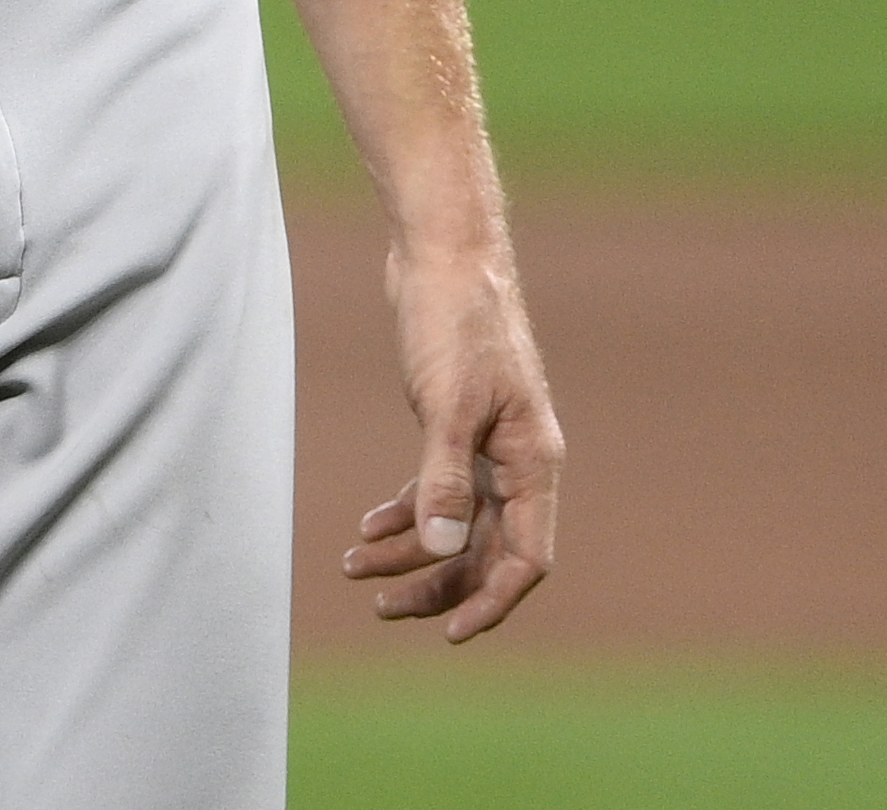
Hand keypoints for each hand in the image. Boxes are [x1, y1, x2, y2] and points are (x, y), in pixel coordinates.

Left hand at [339, 238, 559, 639]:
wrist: (443, 253)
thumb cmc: (456, 321)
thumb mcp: (447, 404)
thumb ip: (443, 478)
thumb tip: (439, 549)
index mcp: (532, 462)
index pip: (526, 556)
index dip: (491, 600)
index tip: (449, 633)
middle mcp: (517, 461)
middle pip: (487, 550)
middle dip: (437, 584)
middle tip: (380, 605)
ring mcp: (487, 444)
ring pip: (457, 523)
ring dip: (410, 551)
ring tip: (353, 566)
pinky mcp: (456, 424)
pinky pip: (437, 489)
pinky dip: (405, 512)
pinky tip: (368, 527)